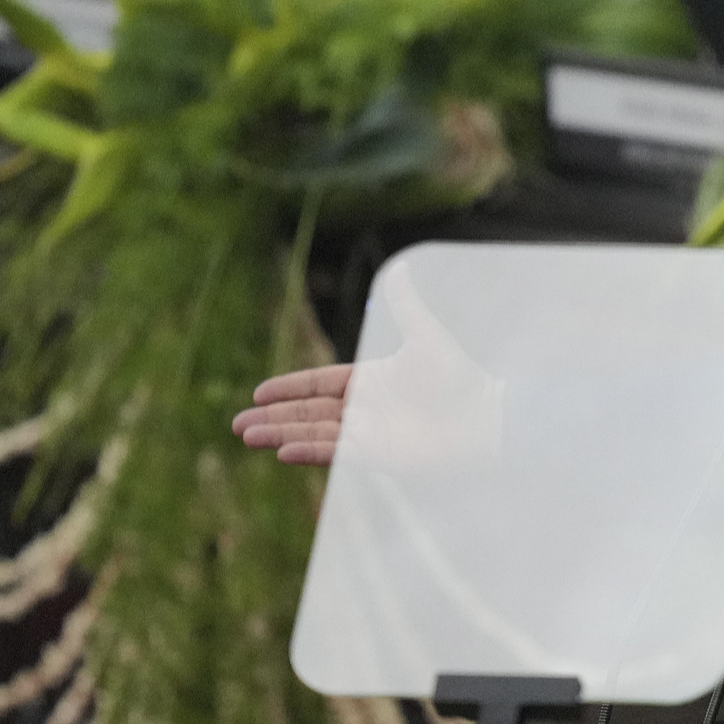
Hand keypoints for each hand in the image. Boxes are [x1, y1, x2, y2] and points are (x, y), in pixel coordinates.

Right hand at [232, 259, 503, 472]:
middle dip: (274, 418)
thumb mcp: (426, 337)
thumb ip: (405, 305)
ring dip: (282, 434)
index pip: (319, 385)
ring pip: (315, 433)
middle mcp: (365, 410)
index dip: (289, 389)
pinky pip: (336, 453)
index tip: (258, 394)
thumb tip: (401, 267)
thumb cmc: (460, 378)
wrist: (485, 417)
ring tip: (248, 436)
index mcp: (370, 381)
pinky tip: (285, 451)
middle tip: (238, 424)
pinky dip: (310, 451)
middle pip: (309, 413)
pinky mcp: (378, 456)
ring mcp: (369, 435)